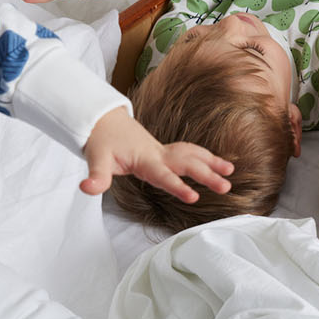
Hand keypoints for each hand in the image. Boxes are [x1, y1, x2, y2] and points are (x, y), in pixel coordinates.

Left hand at [80, 108, 233, 202]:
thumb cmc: (102, 141)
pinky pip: (189, 153)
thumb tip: (87, 187)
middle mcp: (158, 154)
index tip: (194, 197)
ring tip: (231, 174)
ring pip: (192, 154)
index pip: (163, 175)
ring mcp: (163, 151)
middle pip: (187, 164)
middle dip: (206, 175)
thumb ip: (96, 175)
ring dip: (212, 163)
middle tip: (225, 188)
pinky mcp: (164, 151)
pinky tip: (219, 165)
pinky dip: (206, 157)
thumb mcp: (95, 158)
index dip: (178, 186)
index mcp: (144, 159)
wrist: (104, 120)